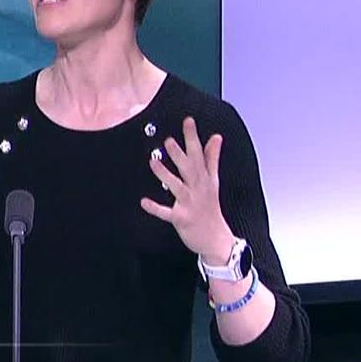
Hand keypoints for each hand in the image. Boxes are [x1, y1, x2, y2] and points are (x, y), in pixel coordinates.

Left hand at [140, 116, 235, 263]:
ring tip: (153, 162)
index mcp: (205, 179)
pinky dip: (156, 208)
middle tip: (168, 140)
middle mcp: (199, 189)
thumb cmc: (212, 208)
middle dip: (180, 154)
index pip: (200, 154)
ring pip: (178, 187)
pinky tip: (143, 202)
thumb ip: (212, 158)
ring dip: (166, 175)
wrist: (217, 239)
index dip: (193, 138)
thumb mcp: (214, 182)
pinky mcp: (182, 219)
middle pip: (190, 169)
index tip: (188, 121)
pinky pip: (167, 213)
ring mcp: (190, 204)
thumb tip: (216, 137)